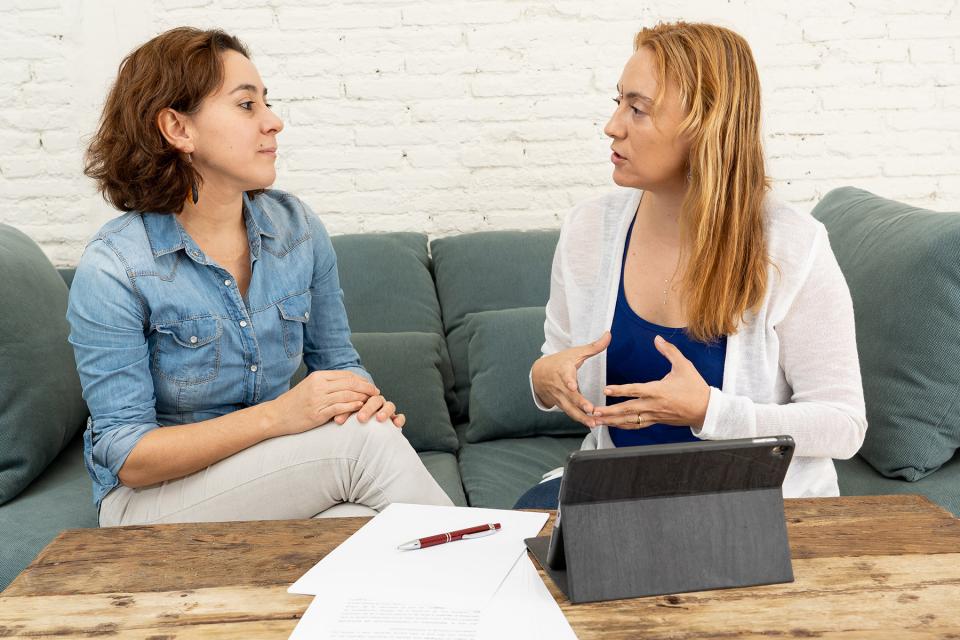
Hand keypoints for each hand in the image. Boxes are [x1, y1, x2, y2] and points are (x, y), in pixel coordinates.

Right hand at [269, 370, 379, 436]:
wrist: (275, 416)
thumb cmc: (294, 403)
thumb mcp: (310, 386)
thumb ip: (327, 384)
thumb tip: (348, 384)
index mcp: (318, 377)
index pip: (346, 375)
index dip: (362, 380)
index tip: (371, 386)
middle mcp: (319, 386)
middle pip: (350, 383)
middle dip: (366, 388)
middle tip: (376, 393)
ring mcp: (318, 399)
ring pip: (347, 395)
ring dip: (363, 397)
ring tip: (372, 401)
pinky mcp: (317, 413)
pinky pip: (339, 408)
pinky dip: (352, 407)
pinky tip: (360, 408)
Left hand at [344, 393, 404, 428]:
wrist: (366, 427)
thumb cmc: (352, 421)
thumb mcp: (347, 417)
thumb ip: (342, 415)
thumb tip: (335, 420)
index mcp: (363, 399)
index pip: (359, 398)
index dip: (349, 408)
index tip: (339, 420)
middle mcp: (376, 402)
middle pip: (375, 400)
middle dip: (368, 408)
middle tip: (361, 418)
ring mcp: (386, 409)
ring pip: (389, 405)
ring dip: (385, 411)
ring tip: (379, 419)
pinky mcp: (395, 418)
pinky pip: (400, 416)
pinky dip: (399, 419)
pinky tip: (396, 424)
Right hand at [530, 332, 611, 427]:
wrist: (539, 374)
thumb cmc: (561, 361)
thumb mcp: (575, 352)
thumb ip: (593, 346)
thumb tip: (609, 334)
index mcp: (563, 370)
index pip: (565, 376)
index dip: (568, 382)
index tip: (572, 387)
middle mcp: (560, 385)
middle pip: (570, 396)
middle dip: (580, 404)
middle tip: (590, 410)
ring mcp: (560, 397)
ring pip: (570, 408)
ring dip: (581, 417)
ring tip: (593, 423)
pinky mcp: (561, 404)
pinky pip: (570, 413)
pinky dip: (580, 420)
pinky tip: (591, 425)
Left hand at [591, 335, 709, 428]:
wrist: (706, 410)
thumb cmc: (695, 388)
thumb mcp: (684, 365)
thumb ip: (669, 351)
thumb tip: (657, 339)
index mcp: (658, 390)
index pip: (635, 390)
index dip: (620, 390)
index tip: (606, 389)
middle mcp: (654, 405)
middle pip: (627, 409)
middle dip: (609, 411)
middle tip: (593, 412)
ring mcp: (654, 415)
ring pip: (629, 420)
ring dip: (612, 421)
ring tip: (597, 420)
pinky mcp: (656, 421)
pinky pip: (637, 425)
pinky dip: (624, 425)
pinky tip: (613, 425)